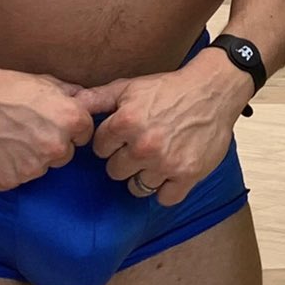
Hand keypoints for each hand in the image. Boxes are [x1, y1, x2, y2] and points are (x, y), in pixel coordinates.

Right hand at [0, 67, 93, 190]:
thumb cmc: (4, 86)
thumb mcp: (45, 83)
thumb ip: (72, 97)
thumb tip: (92, 102)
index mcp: (72, 121)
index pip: (82, 136)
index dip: (64, 129)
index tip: (45, 122)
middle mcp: (56, 148)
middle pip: (62, 156)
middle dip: (48, 146)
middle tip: (22, 130)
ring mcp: (32, 168)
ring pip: (38, 169)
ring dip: (26, 158)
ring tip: (4, 138)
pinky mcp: (7, 181)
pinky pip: (14, 179)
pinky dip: (4, 168)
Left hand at [79, 51, 249, 206]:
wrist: (213, 91)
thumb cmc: (169, 89)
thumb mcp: (129, 87)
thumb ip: (97, 98)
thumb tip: (70, 103)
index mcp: (126, 123)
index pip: (100, 149)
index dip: (111, 143)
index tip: (124, 136)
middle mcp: (144, 145)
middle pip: (115, 171)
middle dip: (125, 160)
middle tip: (142, 147)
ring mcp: (166, 162)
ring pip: (138, 187)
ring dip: (145, 175)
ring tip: (157, 158)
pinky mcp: (188, 174)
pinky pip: (165, 198)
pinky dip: (167, 190)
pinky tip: (170, 173)